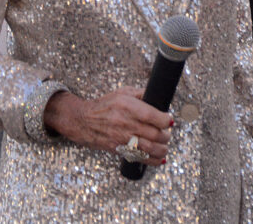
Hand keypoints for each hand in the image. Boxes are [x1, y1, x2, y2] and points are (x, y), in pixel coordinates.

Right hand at [44, 88, 172, 164]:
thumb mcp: (123, 93)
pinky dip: (152, 160)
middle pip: (154, 134)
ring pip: (149, 148)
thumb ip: (141, 94)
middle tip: (167, 133)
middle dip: (166, 135)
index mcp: (128, 106)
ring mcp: (122, 138)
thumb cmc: (105, 105)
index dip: (165, 120)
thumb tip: (159, 97)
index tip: (169, 120)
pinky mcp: (119, 149)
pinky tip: (160, 159)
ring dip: (162, 149)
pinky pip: (139, 158)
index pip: (152, 116)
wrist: (83, 121)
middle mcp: (125, 123)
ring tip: (165, 145)